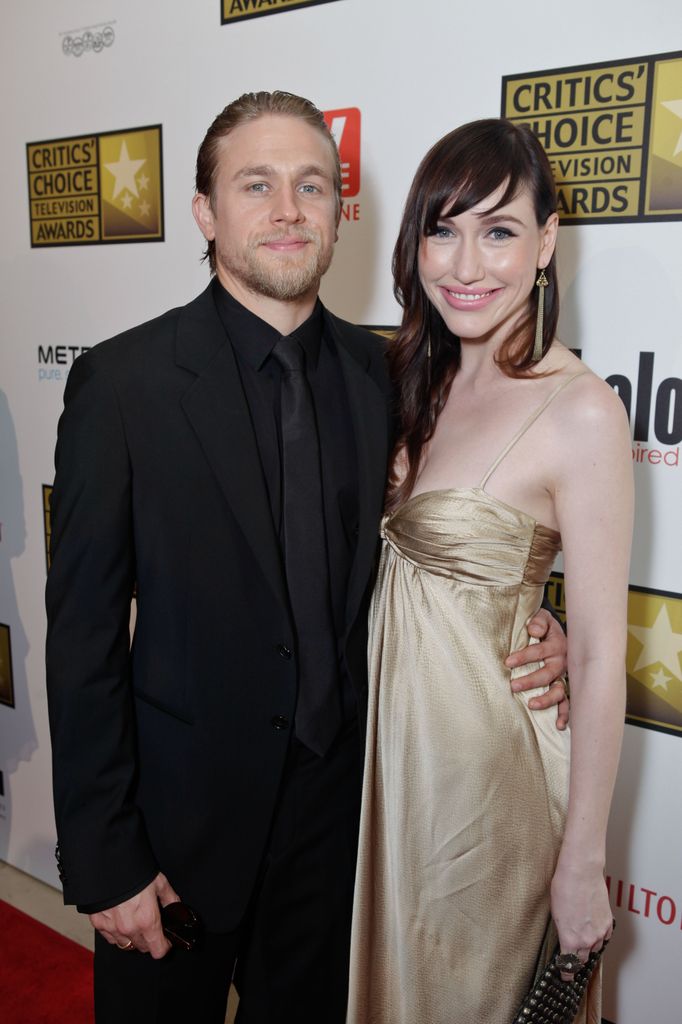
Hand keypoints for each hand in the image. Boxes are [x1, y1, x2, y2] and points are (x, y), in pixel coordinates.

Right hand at [89, 872, 179, 958]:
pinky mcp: (98, 923)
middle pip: (143, 948)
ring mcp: (112, 928)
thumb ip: (170, 898)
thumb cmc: (135, 870)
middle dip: (149, 940)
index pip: (158, 950)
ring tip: (135, 924)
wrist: (108, 862)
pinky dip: (117, 934)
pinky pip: (110, 938)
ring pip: (126, 945)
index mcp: (147, 919)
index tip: (166, 940)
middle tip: (151, 927)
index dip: (165, 946)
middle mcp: (130, 928)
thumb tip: (176, 908)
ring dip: (133, 938)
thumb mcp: (159, 882)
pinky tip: (120, 921)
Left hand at [505, 609, 568, 729]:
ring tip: (531, 704)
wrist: (556, 633)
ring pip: (559, 691)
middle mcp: (561, 662)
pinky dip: (564, 714)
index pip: (539, 651)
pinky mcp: (562, 686)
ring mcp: (562, 676)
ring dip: (546, 699)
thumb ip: (538, 621)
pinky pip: (566, 702)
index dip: (524, 657)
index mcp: (555, 645)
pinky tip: (559, 726)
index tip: (508, 662)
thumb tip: (533, 629)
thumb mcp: (542, 618)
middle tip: (513, 685)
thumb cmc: (544, 626)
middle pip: (547, 673)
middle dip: (531, 680)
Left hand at [550, 861, 612, 978]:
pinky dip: (599, 937)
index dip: (566, 973)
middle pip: (582, 959)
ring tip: (583, 943)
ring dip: (589, 948)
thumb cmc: (564, 887)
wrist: (582, 872)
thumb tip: (565, 937)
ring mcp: (599, 932)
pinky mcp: (608, 923)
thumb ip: (562, 930)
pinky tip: (594, 933)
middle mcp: (586, 940)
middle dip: (576, 960)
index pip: (568, 965)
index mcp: (569, 939)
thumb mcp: (555, 912)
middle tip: (573, 959)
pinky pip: (604, 938)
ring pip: (595, 949)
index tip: (565, 976)